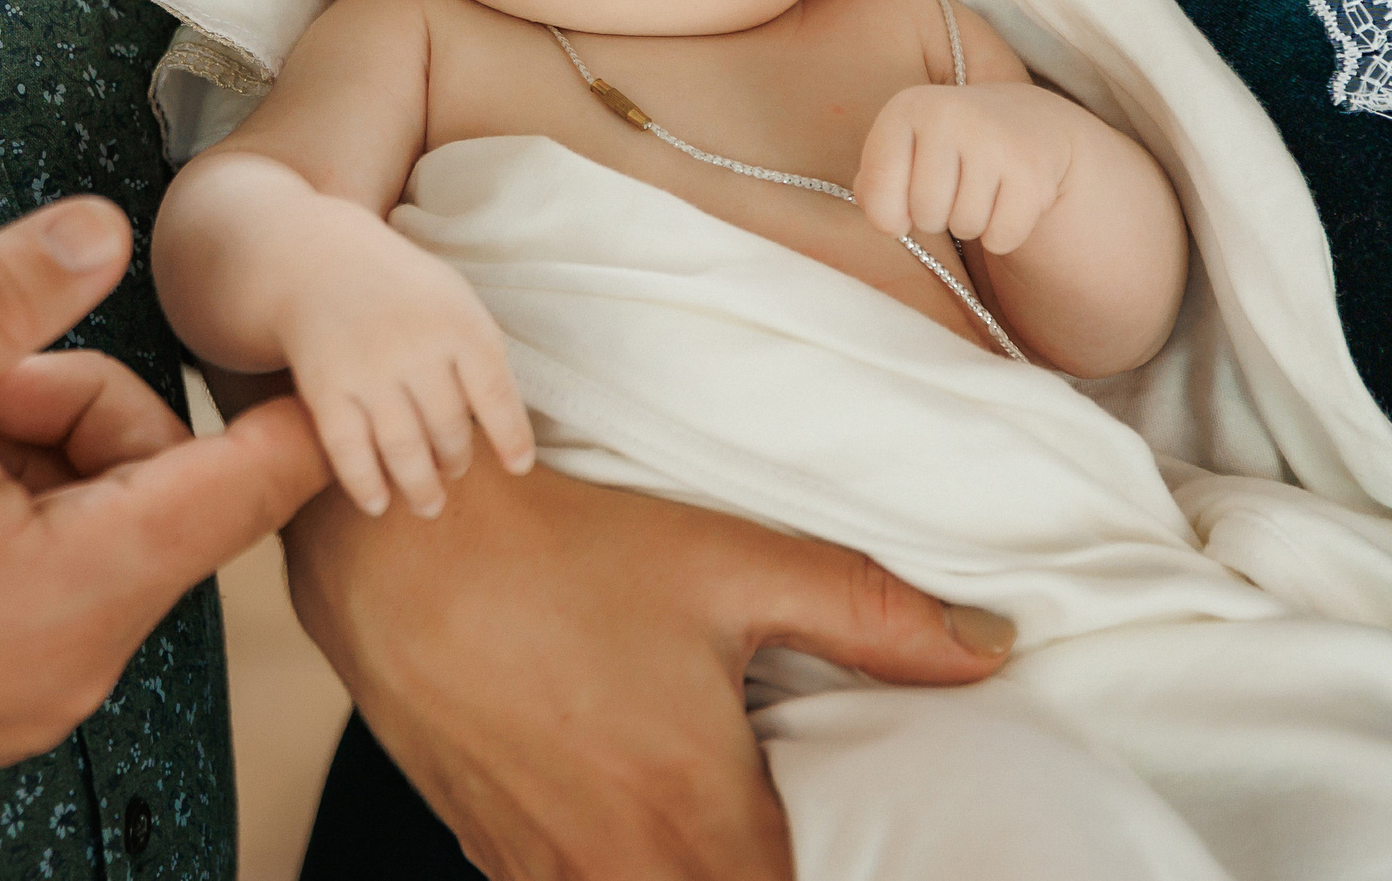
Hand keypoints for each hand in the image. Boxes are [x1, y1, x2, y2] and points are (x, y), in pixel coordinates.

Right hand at [0, 196, 331, 775]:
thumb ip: (2, 298)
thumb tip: (105, 229)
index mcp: (82, 591)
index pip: (253, 487)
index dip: (301, 407)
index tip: (342, 351)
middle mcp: (77, 654)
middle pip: (157, 486)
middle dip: (80, 403)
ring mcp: (30, 681)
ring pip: (93, 521)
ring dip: (29, 450)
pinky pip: (41, 570)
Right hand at [276, 201, 534, 519]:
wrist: (319, 261)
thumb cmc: (403, 290)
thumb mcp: (453, 299)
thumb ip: (480, 355)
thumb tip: (509, 426)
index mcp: (458, 322)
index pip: (496, 394)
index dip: (511, 437)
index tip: (518, 466)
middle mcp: (416, 347)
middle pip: (449, 428)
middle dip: (456, 459)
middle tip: (454, 470)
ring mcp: (368, 369)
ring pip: (404, 449)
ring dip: (420, 486)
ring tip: (429, 504)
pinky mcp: (324, 388)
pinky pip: (349, 450)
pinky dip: (366, 484)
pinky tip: (378, 502)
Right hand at [285, 457, 1015, 880]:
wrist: (401, 544)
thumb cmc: (566, 550)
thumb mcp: (732, 564)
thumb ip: (871, 616)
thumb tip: (989, 650)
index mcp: (697, 821)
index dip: (835, 877)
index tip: (851, 849)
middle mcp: (616, 871)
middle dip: (763, 872)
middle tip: (789, 827)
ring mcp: (541, 873)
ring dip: (690, 870)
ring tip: (718, 819)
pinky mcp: (488, 853)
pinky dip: (618, 868)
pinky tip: (634, 818)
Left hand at [855, 82, 1081, 252]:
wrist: (1031, 122)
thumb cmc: (949, 147)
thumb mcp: (904, 148)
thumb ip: (874, 184)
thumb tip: (888, 222)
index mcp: (908, 108)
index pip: (878, 187)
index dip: (887, 213)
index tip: (902, 207)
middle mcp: (950, 114)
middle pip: (926, 213)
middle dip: (936, 218)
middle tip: (953, 191)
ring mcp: (994, 139)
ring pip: (965, 226)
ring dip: (970, 224)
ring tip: (981, 190)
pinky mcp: (1032, 171)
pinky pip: (1001, 237)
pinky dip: (1001, 234)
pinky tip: (1007, 200)